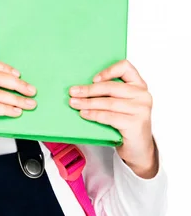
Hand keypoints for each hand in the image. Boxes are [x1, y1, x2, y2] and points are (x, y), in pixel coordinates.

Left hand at [68, 59, 157, 177]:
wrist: (138, 148)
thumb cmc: (126, 123)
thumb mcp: (120, 104)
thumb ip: (109, 93)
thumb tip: (81, 87)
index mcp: (139, 85)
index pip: (126, 67)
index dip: (108, 71)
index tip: (93, 79)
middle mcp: (143, 95)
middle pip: (111, 87)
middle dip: (88, 90)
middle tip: (73, 92)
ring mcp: (141, 109)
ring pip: (108, 102)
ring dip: (87, 103)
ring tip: (74, 103)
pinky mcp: (135, 123)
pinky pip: (109, 116)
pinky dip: (94, 114)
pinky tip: (84, 114)